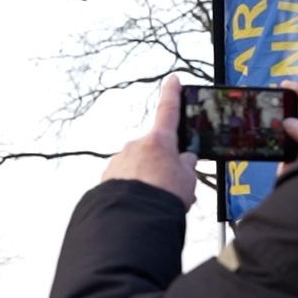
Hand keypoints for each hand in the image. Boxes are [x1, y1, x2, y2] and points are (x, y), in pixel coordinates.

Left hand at [100, 75, 197, 206]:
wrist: (134, 217)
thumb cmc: (163, 197)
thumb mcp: (188, 179)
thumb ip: (186, 165)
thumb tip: (185, 159)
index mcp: (159, 141)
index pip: (168, 110)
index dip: (172, 94)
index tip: (172, 80)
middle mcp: (136, 146)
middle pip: (155, 150)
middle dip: (163, 164)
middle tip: (172, 185)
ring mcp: (120, 160)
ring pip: (139, 166)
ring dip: (148, 179)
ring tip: (156, 199)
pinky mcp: (108, 176)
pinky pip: (126, 179)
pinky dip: (134, 188)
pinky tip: (141, 202)